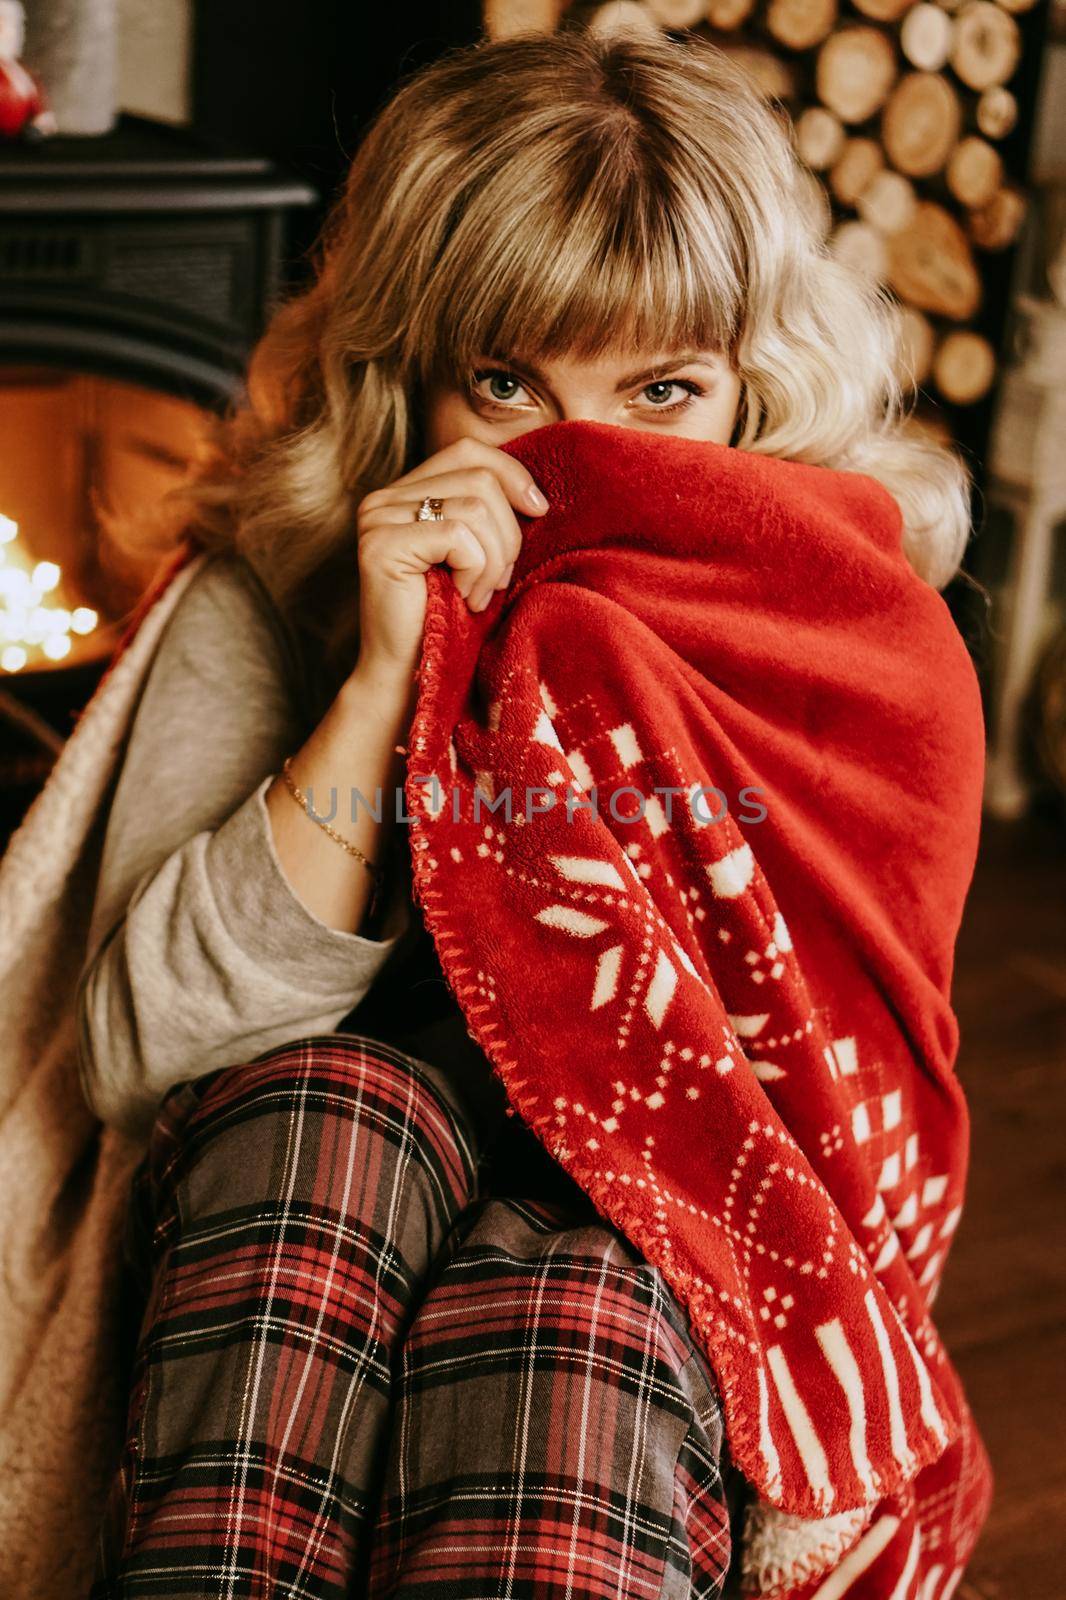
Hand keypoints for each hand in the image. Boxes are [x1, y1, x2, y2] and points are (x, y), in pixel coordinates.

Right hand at [355, 436, 548, 682]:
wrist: (413, 678)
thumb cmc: (452, 622)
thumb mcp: (481, 557)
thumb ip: (493, 515)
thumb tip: (536, 495)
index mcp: (408, 493)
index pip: (470, 451)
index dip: (513, 475)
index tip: (540, 512)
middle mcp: (385, 498)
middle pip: (480, 476)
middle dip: (508, 532)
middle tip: (499, 580)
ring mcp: (378, 518)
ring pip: (475, 506)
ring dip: (494, 560)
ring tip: (479, 595)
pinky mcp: (382, 544)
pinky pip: (457, 535)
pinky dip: (476, 571)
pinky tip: (464, 599)